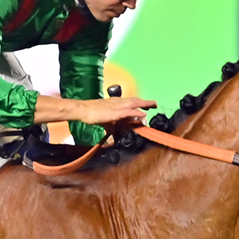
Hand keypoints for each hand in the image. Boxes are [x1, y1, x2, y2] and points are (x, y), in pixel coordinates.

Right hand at [35, 94, 156, 127]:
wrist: (84, 110)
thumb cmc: (91, 114)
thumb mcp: (104, 122)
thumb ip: (111, 127)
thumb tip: (113, 137)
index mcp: (115, 102)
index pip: (130, 101)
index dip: (138, 103)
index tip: (146, 106)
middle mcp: (119, 102)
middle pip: (135, 100)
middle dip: (145, 102)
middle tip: (154, 104)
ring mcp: (118, 106)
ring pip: (135, 103)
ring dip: (145, 104)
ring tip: (153, 105)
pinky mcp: (116, 111)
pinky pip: (130, 111)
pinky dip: (137, 112)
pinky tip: (143, 114)